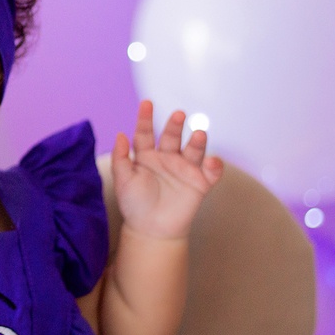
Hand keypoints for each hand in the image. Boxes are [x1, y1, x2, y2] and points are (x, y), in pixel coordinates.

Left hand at [111, 100, 223, 240]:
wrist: (151, 231)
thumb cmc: (135, 204)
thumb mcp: (122, 181)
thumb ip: (120, 158)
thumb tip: (120, 134)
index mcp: (146, 156)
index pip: (145, 133)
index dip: (145, 118)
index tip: (146, 103)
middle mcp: (167, 158)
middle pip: (172, 136)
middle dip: (175, 125)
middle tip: (179, 114)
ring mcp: (184, 169)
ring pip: (194, 150)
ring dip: (198, 141)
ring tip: (199, 134)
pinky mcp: (200, 183)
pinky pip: (211, 172)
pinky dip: (215, 165)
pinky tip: (212, 161)